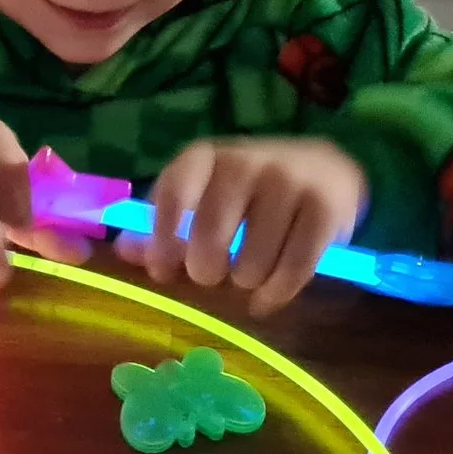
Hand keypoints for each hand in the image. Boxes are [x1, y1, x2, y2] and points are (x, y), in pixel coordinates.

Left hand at [126, 138, 365, 315]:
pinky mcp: (325, 210)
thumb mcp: (203, 196)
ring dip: (246, 282)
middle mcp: (246, 162)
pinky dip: (276, 294)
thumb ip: (163, 223)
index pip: (173, 195)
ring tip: (249, 272)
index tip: (163, 270)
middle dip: (206, 270)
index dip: (162, 240)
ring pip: (251, 264)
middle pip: (209, 237)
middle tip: (213, 273)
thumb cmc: (250, 192)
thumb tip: (125, 249)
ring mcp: (289, 183)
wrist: (327, 171)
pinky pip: (292, 271)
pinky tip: (269, 296)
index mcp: (205, 157)